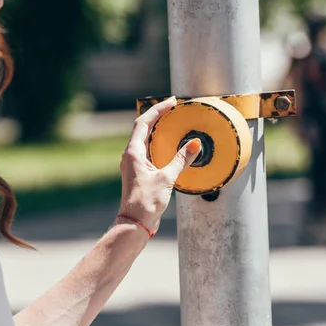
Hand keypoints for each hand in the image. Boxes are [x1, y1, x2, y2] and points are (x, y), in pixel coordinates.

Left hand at [118, 97, 201, 232]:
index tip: (170, 102)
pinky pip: (147, 152)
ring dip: (157, 130)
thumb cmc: (146, 202)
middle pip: (142, 129)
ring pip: (144, 140)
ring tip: (172, 123)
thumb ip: (181, 159)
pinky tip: (168, 146)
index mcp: (133, 153)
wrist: (135, 222)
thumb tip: (195, 144)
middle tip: (172, 109)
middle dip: (157, 117)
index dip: (156, 110)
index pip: (143, 123)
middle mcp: (130, 156)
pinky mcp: (138, 173)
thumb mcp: (167, 178)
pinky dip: (158, 144)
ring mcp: (133, 164)